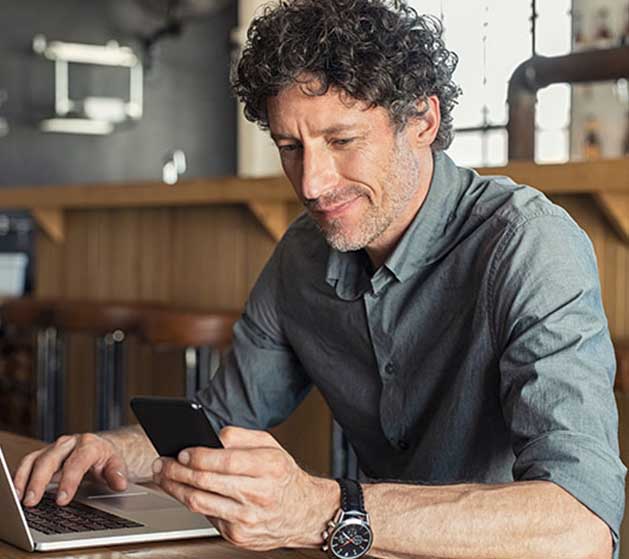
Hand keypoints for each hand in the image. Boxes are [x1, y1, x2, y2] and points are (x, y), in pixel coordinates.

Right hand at [13, 433, 127, 506]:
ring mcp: (55, 448)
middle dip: (40, 481)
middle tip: (32, 501)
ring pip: (35, 459)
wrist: (102, 448)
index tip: (62, 499)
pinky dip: (20, 476)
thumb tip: (120, 483)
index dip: (69, 481)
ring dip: (25, 479)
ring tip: (20, 498)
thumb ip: (117, 474)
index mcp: (89, 444)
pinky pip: (28, 463)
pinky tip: (17, 492)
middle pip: (51, 459)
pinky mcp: (44, 454)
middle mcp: (70, 443)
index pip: (77, 462)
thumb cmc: (107, 458)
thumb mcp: (117, 465)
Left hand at [152, 426, 338, 550]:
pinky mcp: (238, 535)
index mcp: (268, 467)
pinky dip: (191, 502)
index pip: (224, 461)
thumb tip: (212, 435)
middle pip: (206, 482)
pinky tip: (183, 492)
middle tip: (162, 463)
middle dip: (177, 471)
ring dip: (175, 488)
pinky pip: (206, 516)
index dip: (197, 456)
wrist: (303, 513)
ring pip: (199, 502)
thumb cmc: (283, 476)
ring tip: (164, 477)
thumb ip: (241, 436)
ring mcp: (247, 518)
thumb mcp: (271, 446)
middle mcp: (258, 494)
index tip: (181, 451)